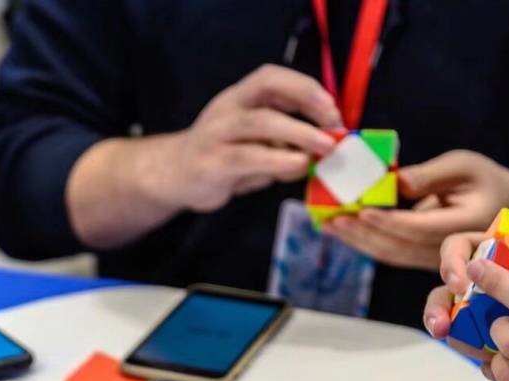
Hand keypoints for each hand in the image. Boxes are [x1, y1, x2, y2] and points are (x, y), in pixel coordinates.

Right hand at [146, 64, 341, 213]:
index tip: (332, 108)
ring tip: (324, 148)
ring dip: (297, 133)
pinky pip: (246, 158)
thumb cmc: (222, 154)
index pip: (271, 77)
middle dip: (307, 107)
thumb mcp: (255, 141)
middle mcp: (225, 109)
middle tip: (335, 128)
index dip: (304, 87)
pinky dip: (277, 160)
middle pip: (267, 95)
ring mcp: (215, 135)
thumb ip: (283, 140)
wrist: (173, 174)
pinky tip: (296, 165)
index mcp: (238, 97)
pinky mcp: (211, 164)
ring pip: (258, 123)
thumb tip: (323, 147)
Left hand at [328, 151, 508, 270]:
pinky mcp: (421, 258)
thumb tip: (391, 181)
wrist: (505, 206)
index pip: (419, 227)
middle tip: (331, 216)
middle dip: (361, 233)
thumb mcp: (463, 166)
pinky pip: (388, 253)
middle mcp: (448, 248)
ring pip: (389, 254)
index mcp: (464, 224)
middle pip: (397, 246)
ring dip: (355, 240)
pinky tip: (340, 229)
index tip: (361, 211)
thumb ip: (428, 176)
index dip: (388, 221)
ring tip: (326, 222)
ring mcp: (433, 259)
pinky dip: (362, 241)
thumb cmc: (485, 180)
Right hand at [423, 212, 508, 346]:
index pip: (459, 248)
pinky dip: (482, 359)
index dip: (453, 262)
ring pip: (457, 323)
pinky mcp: (502, 342)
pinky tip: (491, 366)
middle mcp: (490, 282)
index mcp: (501, 252)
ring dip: (452, 335)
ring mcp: (492, 314)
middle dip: (438, 308)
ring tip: (456, 347)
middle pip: (447, 291)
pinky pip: (481, 351)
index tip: (466, 278)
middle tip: (443, 326)